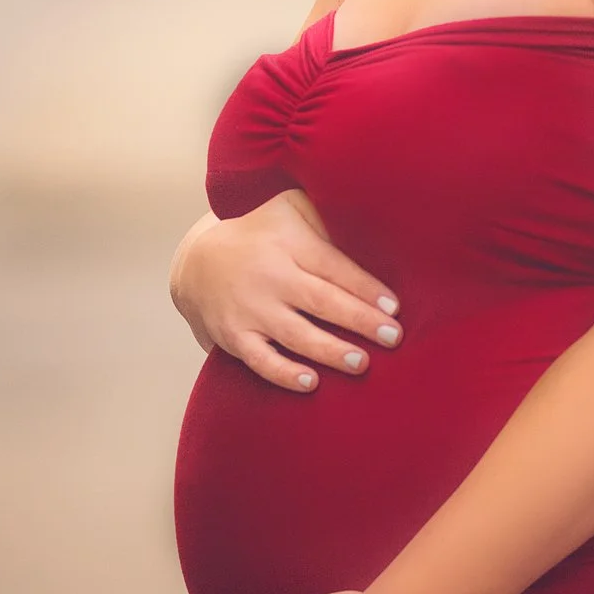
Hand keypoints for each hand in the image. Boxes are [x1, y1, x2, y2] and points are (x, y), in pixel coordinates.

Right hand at [168, 190, 401, 391]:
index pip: (332, 266)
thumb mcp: (289, 210)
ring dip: (330, 351)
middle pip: (320, 300)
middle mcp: (269, 275)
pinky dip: (284, 374)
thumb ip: (326, 217)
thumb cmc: (262, 235)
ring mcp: (250, 308)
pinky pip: (261, 360)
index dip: (365, 287)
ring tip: (361, 363)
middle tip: (393, 337)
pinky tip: (312, 383)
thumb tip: (376, 228)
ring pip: (295, 334)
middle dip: (359, 320)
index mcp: (287, 242)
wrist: (198, 262)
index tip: (395, 307)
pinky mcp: (234, 335)